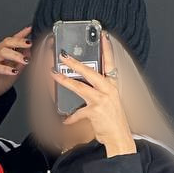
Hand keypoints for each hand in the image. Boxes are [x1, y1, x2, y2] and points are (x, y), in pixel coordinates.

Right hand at [0, 26, 31, 100]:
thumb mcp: (15, 70)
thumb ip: (21, 61)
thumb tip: (29, 51)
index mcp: (2, 52)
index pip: (12, 40)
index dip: (21, 34)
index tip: (29, 29)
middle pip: (6, 42)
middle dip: (19, 41)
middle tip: (29, 43)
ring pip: (2, 52)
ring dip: (15, 55)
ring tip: (24, 60)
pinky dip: (6, 68)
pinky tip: (13, 71)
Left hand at [52, 34, 135, 156]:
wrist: (119, 137)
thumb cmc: (113, 120)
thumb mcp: (109, 101)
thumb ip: (98, 91)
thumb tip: (82, 84)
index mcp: (112, 85)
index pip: (110, 62)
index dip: (107, 48)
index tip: (103, 35)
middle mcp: (108, 89)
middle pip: (90, 71)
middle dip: (75, 62)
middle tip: (63, 55)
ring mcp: (102, 99)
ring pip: (80, 87)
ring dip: (65, 80)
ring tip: (54, 74)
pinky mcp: (95, 111)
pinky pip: (78, 112)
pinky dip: (71, 117)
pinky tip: (66, 119)